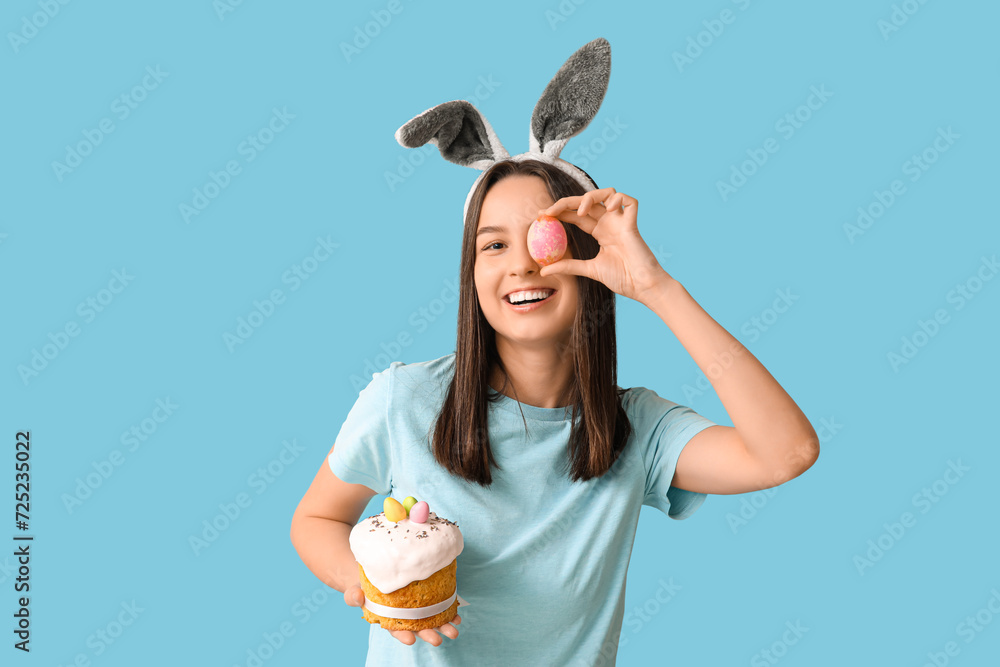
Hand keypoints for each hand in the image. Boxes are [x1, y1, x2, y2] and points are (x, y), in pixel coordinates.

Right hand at [344, 583, 460, 646]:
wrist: (376, 572)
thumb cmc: (365, 584)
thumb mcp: (354, 588)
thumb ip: (353, 596)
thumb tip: (356, 598)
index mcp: (388, 618)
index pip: (395, 629)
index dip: (403, 634)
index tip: (411, 639)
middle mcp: (404, 616)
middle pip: (417, 627)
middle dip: (428, 634)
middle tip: (437, 640)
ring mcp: (417, 608)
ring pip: (431, 619)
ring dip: (443, 626)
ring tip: (454, 630)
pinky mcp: (427, 597)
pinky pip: (439, 605)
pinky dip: (449, 611)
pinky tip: (457, 616)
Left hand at [537, 187, 673, 303]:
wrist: (642, 286)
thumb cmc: (621, 278)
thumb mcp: (589, 270)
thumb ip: (568, 266)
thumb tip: (543, 271)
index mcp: (599, 231)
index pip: (576, 215)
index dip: (559, 212)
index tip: (541, 216)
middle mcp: (609, 222)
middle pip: (586, 201)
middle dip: (566, 202)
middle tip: (549, 211)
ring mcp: (621, 221)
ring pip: (607, 193)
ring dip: (591, 196)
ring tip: (580, 211)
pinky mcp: (633, 223)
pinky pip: (630, 201)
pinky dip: (619, 199)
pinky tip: (609, 209)